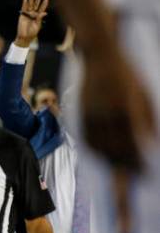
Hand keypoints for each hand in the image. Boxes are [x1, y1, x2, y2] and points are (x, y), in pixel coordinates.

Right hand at [15, 0, 48, 47]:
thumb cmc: (32, 33)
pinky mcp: (22, 16)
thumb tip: (44, 12)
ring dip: (31, 0)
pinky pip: (23, 9)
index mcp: (39, 17)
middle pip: (36, 5)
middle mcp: (34, 14)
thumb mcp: (37, 26)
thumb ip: (40, 18)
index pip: (42, 9)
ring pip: (30, 6)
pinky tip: (25, 0)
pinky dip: (24, 4)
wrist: (24, 37)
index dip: (44, 4)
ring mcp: (28, 14)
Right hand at [81, 50, 154, 170]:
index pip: (132, 142)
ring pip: (100, 148)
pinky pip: (89, 142)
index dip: (138, 161)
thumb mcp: (145, 94)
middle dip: (127, 165)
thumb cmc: (128, 75)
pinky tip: (108, 155)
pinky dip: (99, 152)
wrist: (100, 57)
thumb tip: (152, 144)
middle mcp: (105, 114)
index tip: (145, 174)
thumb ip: (148, 120)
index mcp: (125, 107)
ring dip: (112, 161)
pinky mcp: (81, 117)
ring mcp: (91, 116)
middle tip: (139, 175)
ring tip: (125, 168)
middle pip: (115, 149)